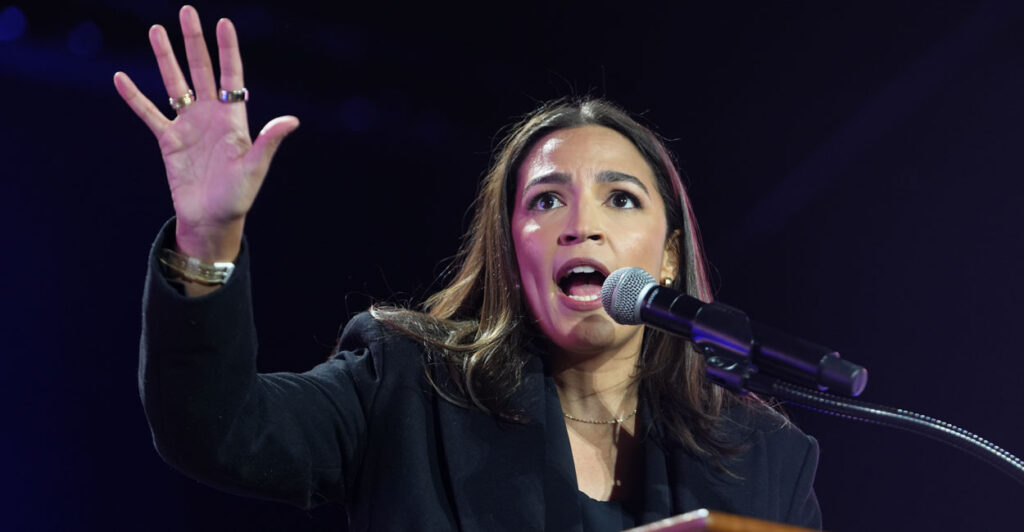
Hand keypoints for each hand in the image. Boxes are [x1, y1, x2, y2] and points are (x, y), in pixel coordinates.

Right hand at [114, 5, 298, 260]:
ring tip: (156, 30)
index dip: (227, 49)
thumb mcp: (255, 167)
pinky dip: (134, 97)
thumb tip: (292, 120)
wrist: (211, 219)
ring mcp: (188, 126)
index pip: (230, 75)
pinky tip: (121, 77)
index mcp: (233, 119)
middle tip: (187, 11)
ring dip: (166, 58)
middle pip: (201, 70)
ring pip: (174, 84)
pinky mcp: (168, 141)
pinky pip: (149, 113)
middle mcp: (210, 116)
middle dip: (194, 41)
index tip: (224, 22)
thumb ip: (268, 141)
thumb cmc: (238, 196)